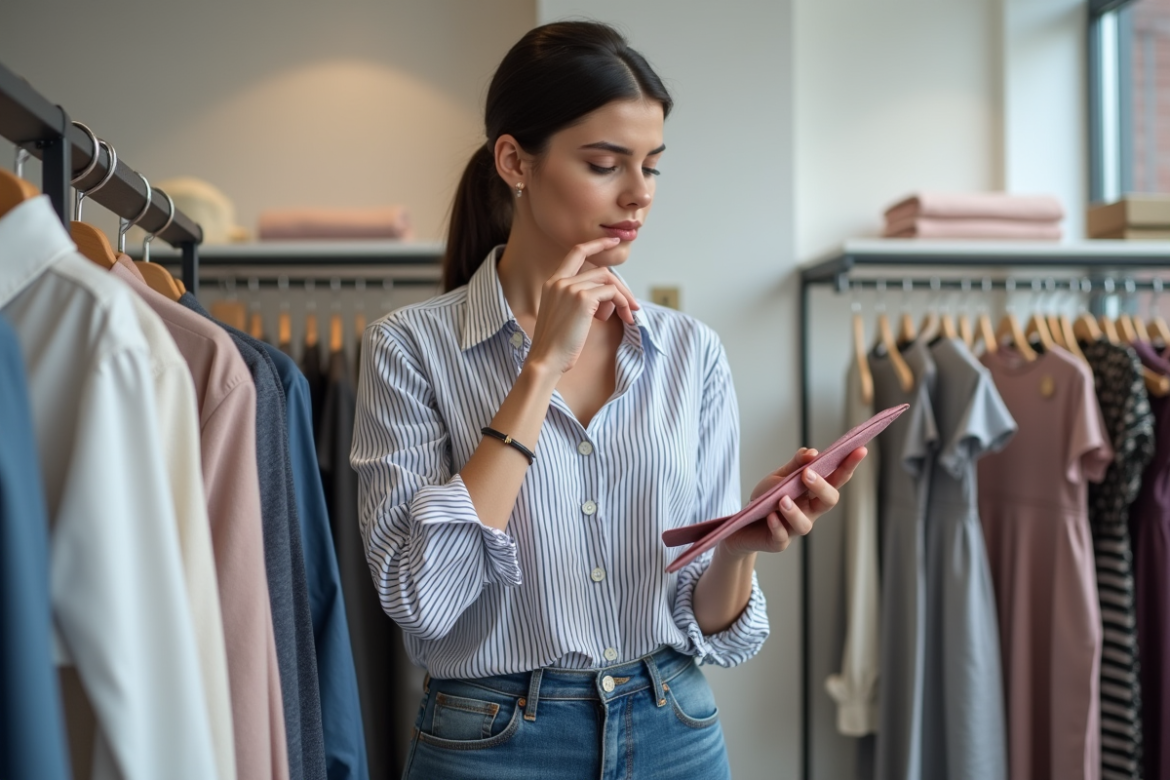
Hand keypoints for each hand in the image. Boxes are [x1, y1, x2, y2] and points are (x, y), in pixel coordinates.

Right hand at [526, 238, 639, 374]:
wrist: (546, 360)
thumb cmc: (556, 345)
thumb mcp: (563, 315)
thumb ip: (579, 300)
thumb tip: (607, 298)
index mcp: (552, 283)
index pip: (576, 252)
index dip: (596, 244)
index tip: (613, 241)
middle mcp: (560, 281)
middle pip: (601, 271)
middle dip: (620, 286)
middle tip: (632, 305)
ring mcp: (570, 288)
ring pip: (609, 280)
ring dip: (623, 297)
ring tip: (628, 315)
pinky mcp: (583, 299)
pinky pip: (612, 293)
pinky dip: (622, 304)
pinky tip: (622, 318)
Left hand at [719, 446, 867, 557]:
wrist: (743, 523)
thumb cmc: (766, 498)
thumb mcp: (780, 476)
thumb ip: (796, 464)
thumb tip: (813, 453)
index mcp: (813, 493)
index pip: (836, 478)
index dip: (849, 465)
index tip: (860, 449)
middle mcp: (809, 511)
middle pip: (828, 501)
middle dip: (822, 487)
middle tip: (807, 474)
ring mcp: (794, 528)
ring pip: (805, 525)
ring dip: (795, 511)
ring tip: (782, 500)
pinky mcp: (779, 541)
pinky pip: (781, 537)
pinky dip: (777, 526)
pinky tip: (771, 516)